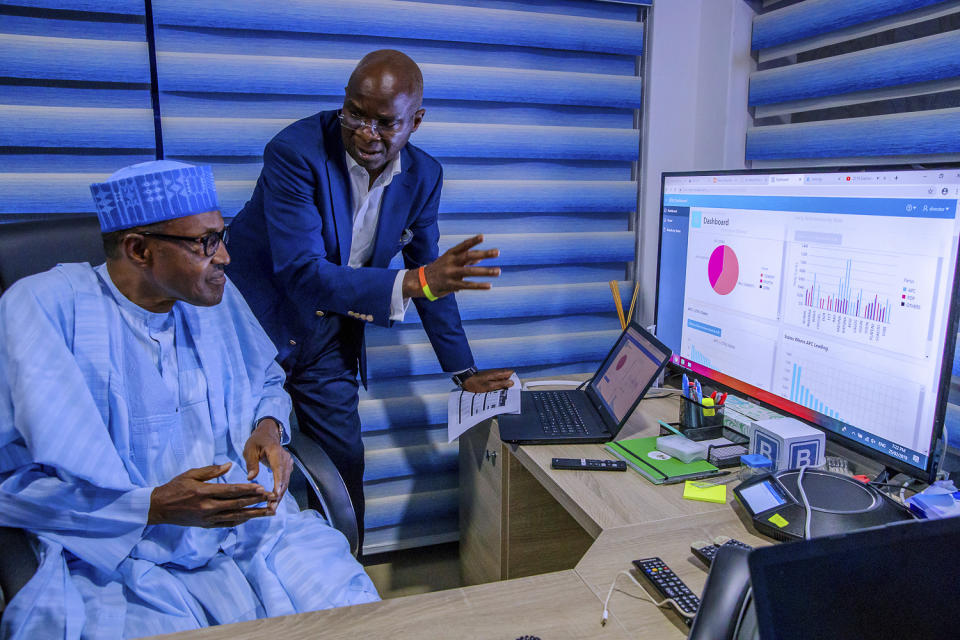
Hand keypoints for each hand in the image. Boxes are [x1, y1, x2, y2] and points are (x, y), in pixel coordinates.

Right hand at [148, 463, 274, 527]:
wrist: (159, 508)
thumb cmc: (175, 487)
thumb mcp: (191, 474)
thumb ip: (211, 471)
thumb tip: (229, 465)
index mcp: (204, 492)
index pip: (231, 491)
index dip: (248, 490)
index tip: (262, 488)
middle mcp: (207, 507)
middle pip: (237, 504)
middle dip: (256, 501)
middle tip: (272, 499)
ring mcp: (208, 518)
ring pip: (235, 517)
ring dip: (254, 514)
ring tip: (269, 512)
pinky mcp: (206, 525)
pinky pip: (227, 523)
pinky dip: (240, 521)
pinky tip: (251, 517)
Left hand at [243, 418, 293, 509]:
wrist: (268, 434)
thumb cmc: (257, 441)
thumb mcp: (250, 449)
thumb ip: (251, 463)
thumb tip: (251, 477)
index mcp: (275, 452)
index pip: (278, 468)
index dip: (278, 481)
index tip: (276, 494)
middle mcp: (285, 458)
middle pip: (284, 478)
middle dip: (278, 494)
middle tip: (271, 508)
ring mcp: (288, 463)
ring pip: (285, 482)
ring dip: (279, 495)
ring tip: (272, 508)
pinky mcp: (287, 469)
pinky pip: (285, 481)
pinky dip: (280, 492)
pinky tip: (274, 501)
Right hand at [403, 234, 500, 298]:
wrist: (421, 282)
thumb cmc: (440, 269)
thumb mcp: (450, 260)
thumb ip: (466, 258)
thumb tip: (481, 256)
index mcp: (450, 254)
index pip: (463, 246)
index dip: (473, 241)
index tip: (483, 237)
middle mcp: (451, 262)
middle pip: (469, 256)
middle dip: (484, 254)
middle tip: (497, 252)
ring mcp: (451, 274)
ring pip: (470, 272)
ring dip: (485, 271)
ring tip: (498, 271)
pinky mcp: (452, 285)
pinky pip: (467, 285)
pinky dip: (479, 286)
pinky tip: (489, 285)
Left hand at [461, 368, 515, 392]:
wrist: (466, 380)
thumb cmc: (476, 383)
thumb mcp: (489, 386)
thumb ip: (501, 384)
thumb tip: (512, 383)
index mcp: (498, 373)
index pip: (511, 373)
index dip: (513, 379)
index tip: (513, 387)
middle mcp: (496, 373)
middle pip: (507, 377)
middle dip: (508, 384)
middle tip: (506, 392)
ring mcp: (493, 375)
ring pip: (502, 380)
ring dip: (502, 386)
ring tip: (500, 393)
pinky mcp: (489, 378)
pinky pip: (496, 381)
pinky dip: (497, 386)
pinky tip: (494, 391)